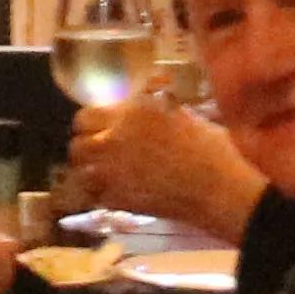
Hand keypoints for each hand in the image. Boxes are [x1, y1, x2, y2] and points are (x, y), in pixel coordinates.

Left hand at [67, 97, 265, 240]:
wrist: (217, 188)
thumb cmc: (209, 147)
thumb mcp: (181, 112)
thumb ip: (154, 103)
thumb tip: (147, 93)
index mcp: (129, 113)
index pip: (85, 116)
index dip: (91, 123)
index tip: (100, 128)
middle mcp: (113, 140)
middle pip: (77, 145)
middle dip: (86, 148)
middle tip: (101, 152)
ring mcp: (111, 172)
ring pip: (82, 172)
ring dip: (92, 172)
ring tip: (107, 174)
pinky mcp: (118, 200)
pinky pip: (96, 197)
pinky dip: (104, 195)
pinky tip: (119, 192)